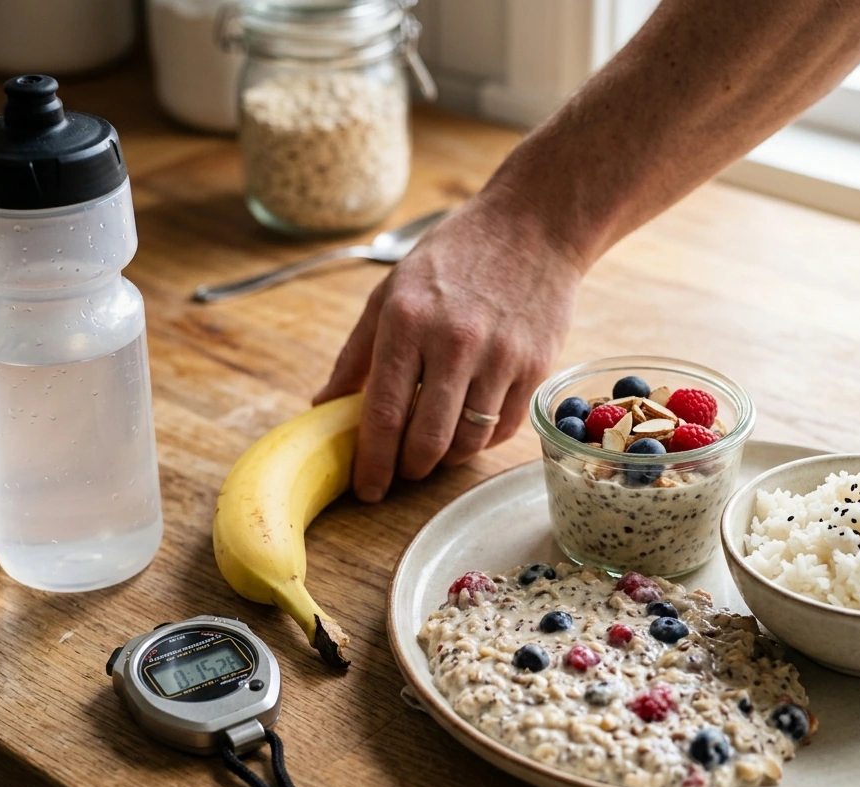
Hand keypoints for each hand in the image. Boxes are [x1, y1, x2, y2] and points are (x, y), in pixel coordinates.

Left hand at [314, 188, 583, 501]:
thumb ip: (357, 353)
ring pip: (467, 443)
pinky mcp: (535, 366)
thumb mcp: (391, 290)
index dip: (372, 461)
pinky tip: (468, 428)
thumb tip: (324, 405)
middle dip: (408, 469)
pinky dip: (480, 441)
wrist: (533, 226)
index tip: (366, 488)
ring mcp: (499, 356)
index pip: (384, 413)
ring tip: (434, 449)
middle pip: (427, 440)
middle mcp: (454, 341)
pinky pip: (502, 429)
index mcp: (407, 320)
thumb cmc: (454, 257)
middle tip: (401, 471)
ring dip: (445, 460)